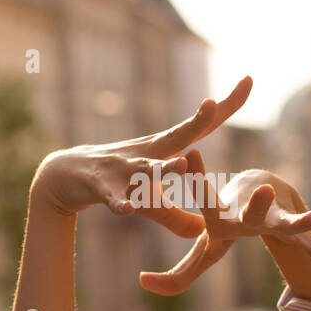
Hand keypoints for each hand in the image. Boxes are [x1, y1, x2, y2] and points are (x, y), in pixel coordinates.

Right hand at [29, 76, 252, 236]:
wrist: (62, 176)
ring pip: (146, 169)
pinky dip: (120, 203)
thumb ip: (175, 217)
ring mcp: (122, 169)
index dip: (225, 106)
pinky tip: (126, 210)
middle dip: (196, 121)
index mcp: (163, 150)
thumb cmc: (114, 183)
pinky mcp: (101, 188)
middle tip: (213, 103)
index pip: (200, 126)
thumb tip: (201, 232)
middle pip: (176, 136)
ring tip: (181, 164)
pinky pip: (113, 198)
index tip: (248, 78)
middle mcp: (146, 153)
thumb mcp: (148, 201)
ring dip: (162, 168)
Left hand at [139, 151, 310, 295]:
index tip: (190, 149)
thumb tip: (142, 282)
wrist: (264, 194)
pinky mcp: (293, 232)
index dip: (196, 176)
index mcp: (221, 217)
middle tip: (265, 190)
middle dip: (257, 204)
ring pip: (285, 224)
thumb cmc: (228, 223)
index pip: (205, 200)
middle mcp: (249, 216)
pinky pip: (310, 248)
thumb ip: (178, 274)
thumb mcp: (206, 249)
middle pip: (252, 212)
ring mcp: (273, 222)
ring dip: (297, 222)